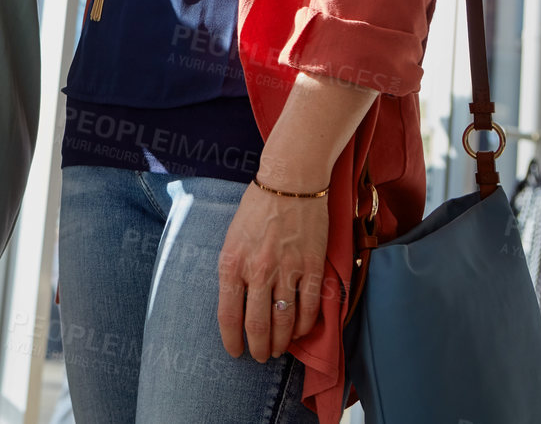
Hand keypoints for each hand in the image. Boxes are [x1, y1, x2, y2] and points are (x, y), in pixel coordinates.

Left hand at [216, 183, 328, 362]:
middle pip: (258, 325)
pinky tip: (298, 331)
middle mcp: (258, 270)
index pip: (228, 314)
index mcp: (232, 263)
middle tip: (259, 356)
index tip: (234, 352)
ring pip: (284, 322)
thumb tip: (236, 304)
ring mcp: (287, 270)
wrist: (289, 183)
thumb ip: (233, 271)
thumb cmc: (256, 210)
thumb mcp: (231, 239)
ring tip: (277, 349)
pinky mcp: (312, 268)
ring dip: (281, 342)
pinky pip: (309, 308)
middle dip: (258, 347)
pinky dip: (304, 326)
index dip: (231, 340)